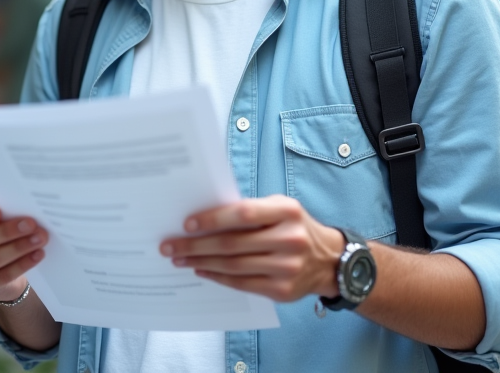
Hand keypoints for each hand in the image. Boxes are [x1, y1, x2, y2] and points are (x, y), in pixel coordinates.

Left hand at [161, 194, 346, 301]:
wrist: (329, 260)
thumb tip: (204, 217)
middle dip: (196, 245)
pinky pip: (242, 284)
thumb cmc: (294, 227)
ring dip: (201, 262)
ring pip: (234, 266)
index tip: (187, 224)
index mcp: (287, 212)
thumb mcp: (280, 209)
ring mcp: (287, 267)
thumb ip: (250, 210)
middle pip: (233, 243)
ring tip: (180, 259)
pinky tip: (202, 270)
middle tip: (171, 246)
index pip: (243, 214)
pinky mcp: (282, 290)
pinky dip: (218, 277)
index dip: (213, 219)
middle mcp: (290, 239)